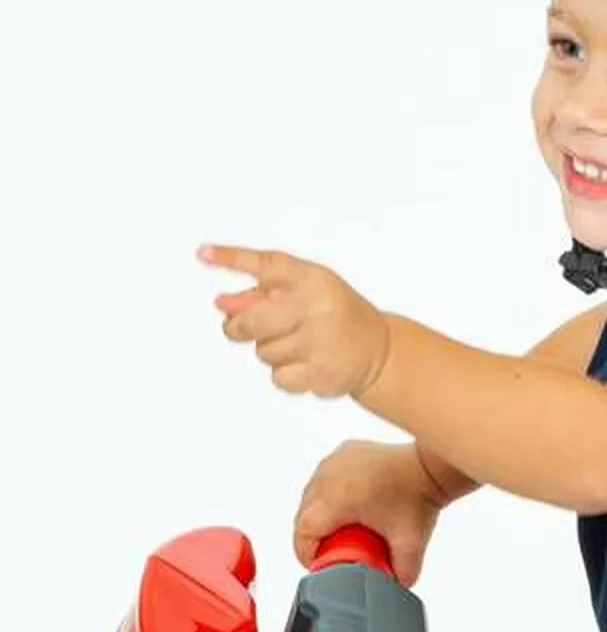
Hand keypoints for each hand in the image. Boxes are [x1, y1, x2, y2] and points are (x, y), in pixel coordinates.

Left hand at [198, 244, 390, 397]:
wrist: (378, 349)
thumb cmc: (333, 314)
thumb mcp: (306, 292)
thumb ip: (263, 294)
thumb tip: (221, 304)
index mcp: (313, 279)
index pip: (267, 264)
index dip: (233, 258)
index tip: (202, 253)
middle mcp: (318, 307)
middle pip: (251, 322)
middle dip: (238, 328)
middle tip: (237, 328)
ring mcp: (321, 341)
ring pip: (263, 352)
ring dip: (270, 350)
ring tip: (298, 344)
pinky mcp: (321, 372)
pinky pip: (278, 377)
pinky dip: (285, 374)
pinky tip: (306, 364)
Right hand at [295, 440, 445, 584]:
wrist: (430, 467)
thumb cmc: (419, 496)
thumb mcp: (409, 544)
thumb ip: (403, 574)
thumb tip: (396, 588)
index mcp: (336, 498)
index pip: (303, 532)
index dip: (307, 553)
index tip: (318, 563)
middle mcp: (329, 476)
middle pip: (304, 516)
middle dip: (315, 537)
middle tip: (334, 549)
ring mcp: (334, 461)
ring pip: (311, 496)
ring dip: (321, 514)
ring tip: (341, 527)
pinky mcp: (343, 452)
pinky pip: (325, 477)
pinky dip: (330, 492)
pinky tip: (347, 503)